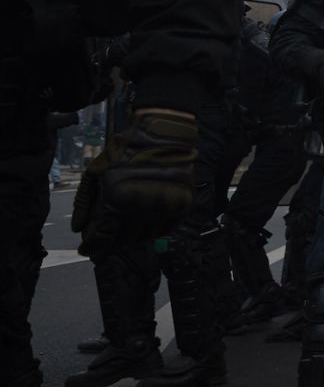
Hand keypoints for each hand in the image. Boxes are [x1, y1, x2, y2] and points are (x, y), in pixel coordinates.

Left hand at [73, 108, 196, 255]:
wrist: (163, 136)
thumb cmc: (125, 152)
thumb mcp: (95, 173)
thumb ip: (84, 202)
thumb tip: (78, 228)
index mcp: (118, 201)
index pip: (103, 237)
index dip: (92, 247)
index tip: (86, 250)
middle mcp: (142, 209)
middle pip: (123, 240)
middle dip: (109, 243)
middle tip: (103, 241)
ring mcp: (164, 209)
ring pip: (143, 237)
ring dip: (130, 238)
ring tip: (122, 231)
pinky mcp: (181, 207)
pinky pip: (163, 230)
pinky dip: (150, 232)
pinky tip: (141, 225)